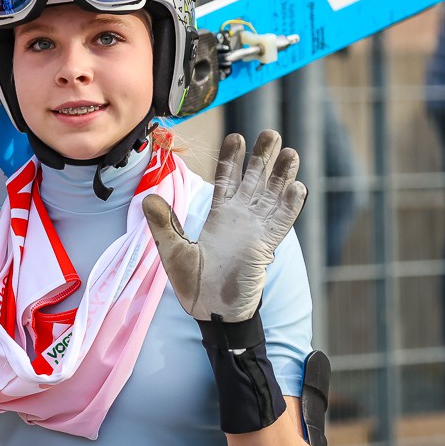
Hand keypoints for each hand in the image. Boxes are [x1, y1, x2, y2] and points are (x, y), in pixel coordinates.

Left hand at [143, 130, 304, 323]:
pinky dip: (289, 206)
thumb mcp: (172, 250)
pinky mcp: (265, 247)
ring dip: (281, 175)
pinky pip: (280, 223)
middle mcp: (240, 218)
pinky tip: (297, 187)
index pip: (228, 179)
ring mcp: (255, 231)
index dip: (232, 158)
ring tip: (289, 151)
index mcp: (219, 215)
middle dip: (262, 157)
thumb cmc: (193, 284)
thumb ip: (164, 224)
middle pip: (255, 181)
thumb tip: (148, 198)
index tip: (236, 136)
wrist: (211, 313)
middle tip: (271, 132)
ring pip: (272, 196)